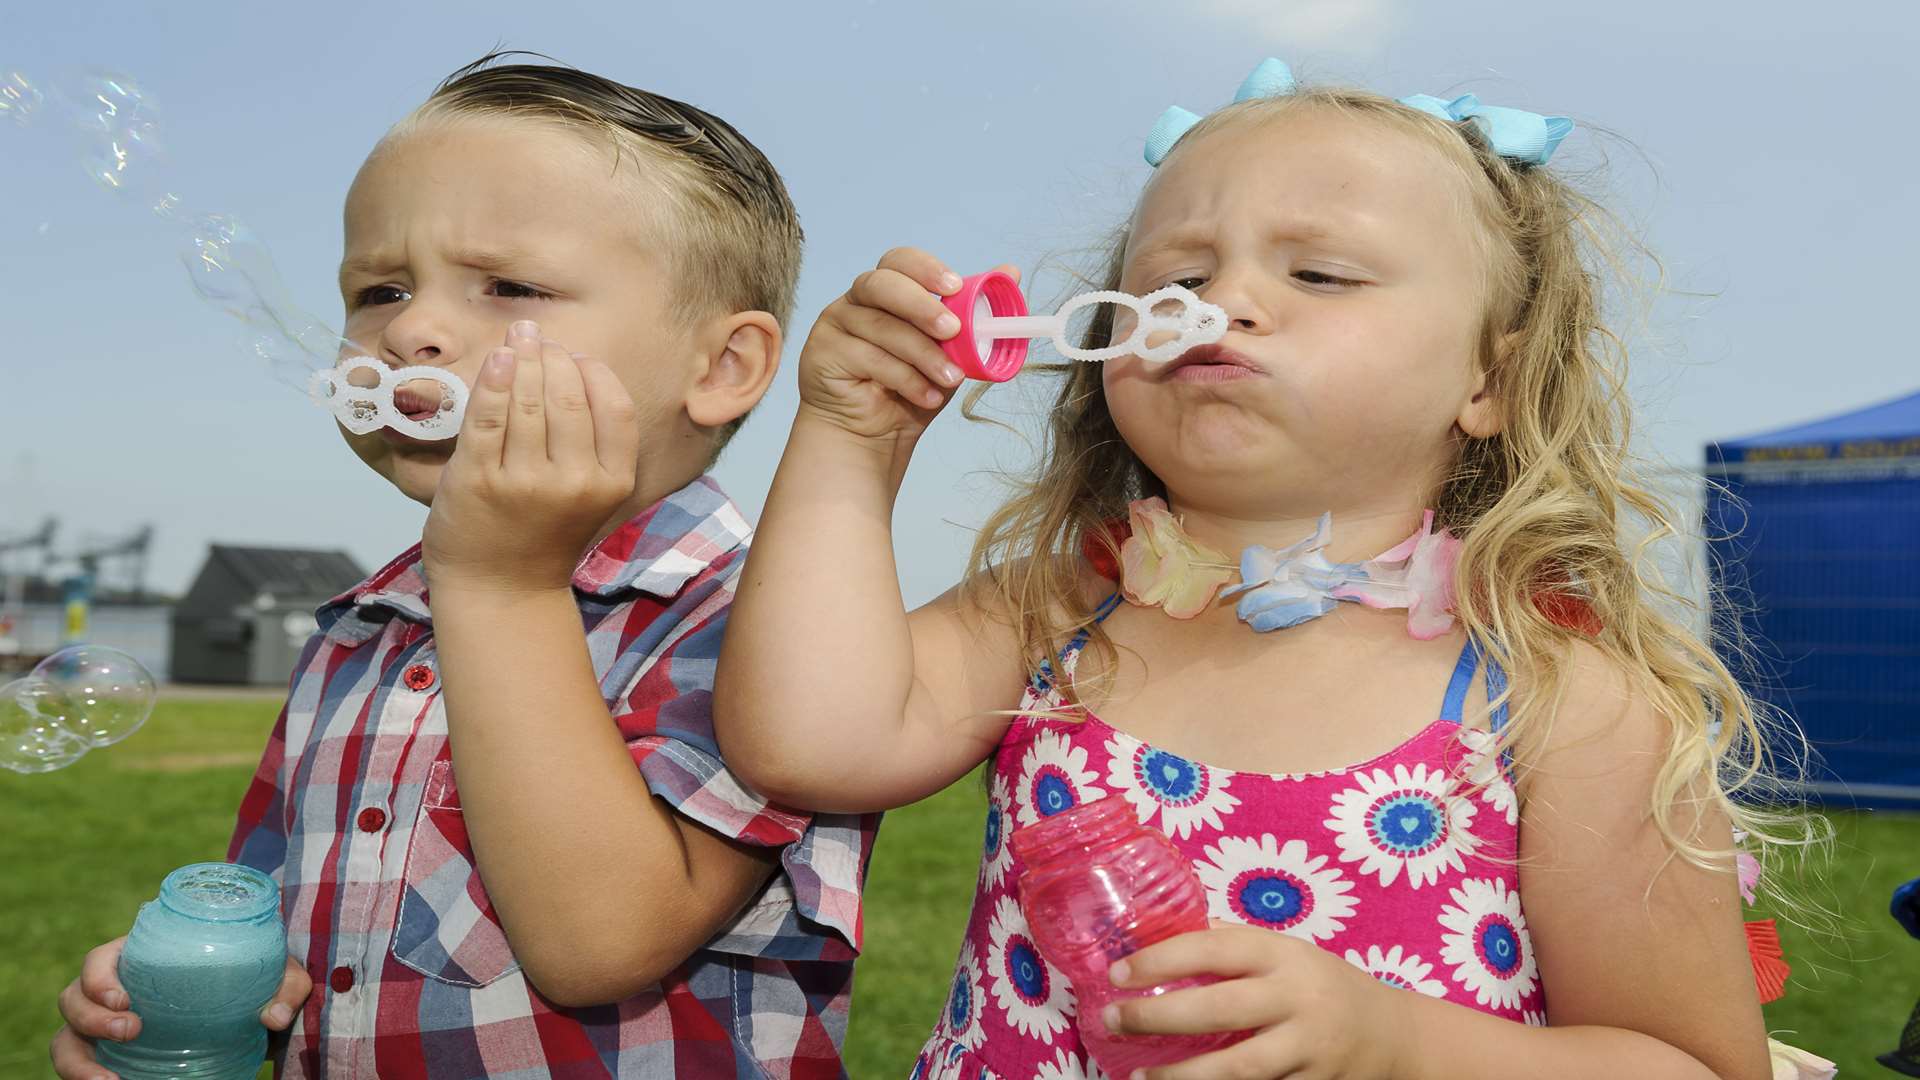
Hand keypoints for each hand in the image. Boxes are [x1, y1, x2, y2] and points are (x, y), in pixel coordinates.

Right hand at [50, 937, 310, 1079]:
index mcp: (142, 957)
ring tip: (110, 1079)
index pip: (99, 959)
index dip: (98, 978)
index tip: (124, 1000)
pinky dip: (87, 1078)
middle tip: (130, 1032)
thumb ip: (286, 986)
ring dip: (77, 1062)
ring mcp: (107, 1026)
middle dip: (88, 1018)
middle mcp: (115, 991)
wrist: (255, 1016)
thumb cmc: (256, 982)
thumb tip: (273, 1016)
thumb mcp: (276, 975)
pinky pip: (84, 1068)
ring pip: (67, 1039)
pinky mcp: (112, 1056)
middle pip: (72, 999)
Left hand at [421, 320, 640, 594]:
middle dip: (553, 356)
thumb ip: (592, 442)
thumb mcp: (591, 494)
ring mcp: (525, 482)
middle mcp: (575, 483)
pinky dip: (493, 381)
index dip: (594, 372)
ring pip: (529, 400)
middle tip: (538, 338)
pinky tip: (498, 360)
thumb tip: (573, 364)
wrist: (501, 589)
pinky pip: (488, 416)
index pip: (615, 407)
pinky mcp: (480, 479)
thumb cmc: (543, 534)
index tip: (575, 357)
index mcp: (613, 483)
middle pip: (570, 396)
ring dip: (523, 358)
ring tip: (518, 339)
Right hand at [795, 248, 1017, 442]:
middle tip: (953, 330)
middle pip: (882, 284)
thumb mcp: (950, 353)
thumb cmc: (910, 389)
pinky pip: (868, 358)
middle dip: (921, 305)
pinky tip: (926, 396)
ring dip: (922, 355)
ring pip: (880, 327)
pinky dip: (905, 379)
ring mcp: (835, 324)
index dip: (926, 269)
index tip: (956, 286)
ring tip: (950, 379)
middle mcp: (856, 300)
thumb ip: (974, 314)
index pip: (899, 261)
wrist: (873, 436)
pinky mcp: (821, 352)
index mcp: (886, 290)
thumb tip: (1010, 271)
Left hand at [1103, 924, 1407, 1079]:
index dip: (1161, 959)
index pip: (1214, 949)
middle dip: (1158, 1017)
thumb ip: (1233, 946)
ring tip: (1139, 1078)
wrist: (1393, 1036)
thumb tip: (1160, 934)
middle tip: (1112, 1020)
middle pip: (1219, 1010)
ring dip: (1182, 1077)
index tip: (1117, 972)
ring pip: (1238, 1068)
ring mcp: (1308, 1049)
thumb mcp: (1286, 952)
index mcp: (1283, 955)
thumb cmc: (1322, 985)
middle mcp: (1298, 999)